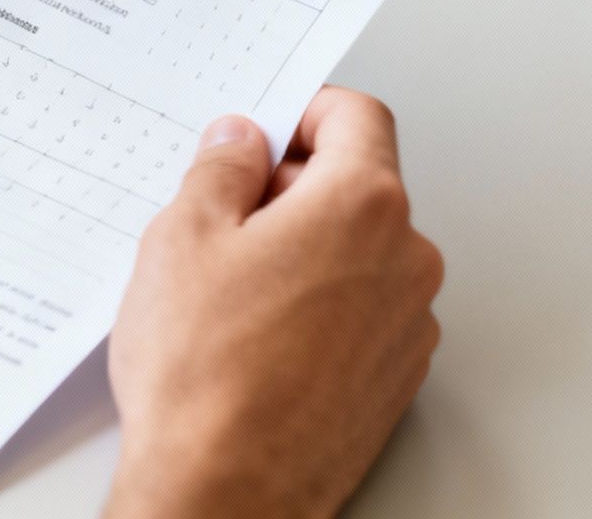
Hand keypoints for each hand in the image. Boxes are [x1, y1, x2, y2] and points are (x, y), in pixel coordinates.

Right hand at [105, 88, 442, 518]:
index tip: (268, 129)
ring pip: (361, 252)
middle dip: (295, 188)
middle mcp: (406, 259)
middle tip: (226, 218)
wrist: (224, 493)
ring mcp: (408, 323)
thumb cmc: (206, 379)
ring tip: (233, 294)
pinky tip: (260, 338)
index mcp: (363, 205)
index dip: (305, 111)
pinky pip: (364, 311)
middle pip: (359, 185)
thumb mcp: (183, 237)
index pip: (358, 117)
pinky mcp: (396, 376)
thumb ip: (221, 168)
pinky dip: (322, 307)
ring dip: (308, 252)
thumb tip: (240, 142)